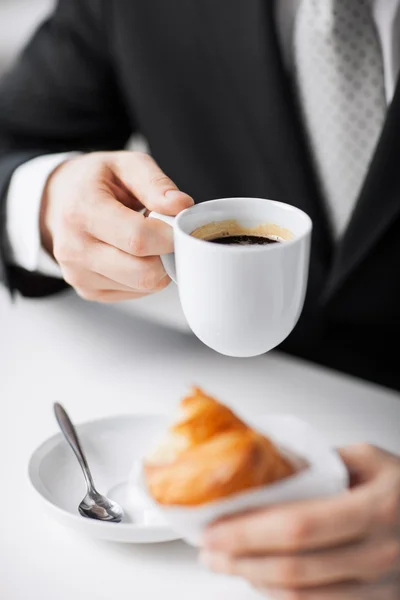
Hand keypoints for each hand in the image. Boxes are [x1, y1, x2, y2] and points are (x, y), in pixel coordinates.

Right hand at [40, 151, 192, 301]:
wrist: (59, 201)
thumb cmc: (96, 181)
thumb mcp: (126, 164)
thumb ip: (156, 183)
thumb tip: (181, 206)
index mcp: (81, 210)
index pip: (138, 239)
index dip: (169, 236)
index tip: (177, 224)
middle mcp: (74, 248)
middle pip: (144, 273)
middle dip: (167, 255)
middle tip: (165, 234)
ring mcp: (79, 275)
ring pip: (144, 286)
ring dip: (157, 265)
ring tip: (145, 240)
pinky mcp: (88, 291)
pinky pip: (136, 293)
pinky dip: (144, 275)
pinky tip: (133, 254)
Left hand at [200, 444, 399, 598]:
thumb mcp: (367, 459)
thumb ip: (320, 462)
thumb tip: (263, 468)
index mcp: (376, 509)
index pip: (299, 527)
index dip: (249, 532)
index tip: (214, 528)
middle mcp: (379, 554)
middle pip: (294, 568)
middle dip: (240, 560)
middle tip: (208, 549)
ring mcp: (381, 587)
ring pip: (303, 597)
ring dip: (255, 581)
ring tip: (226, 562)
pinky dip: (281, 597)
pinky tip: (260, 578)